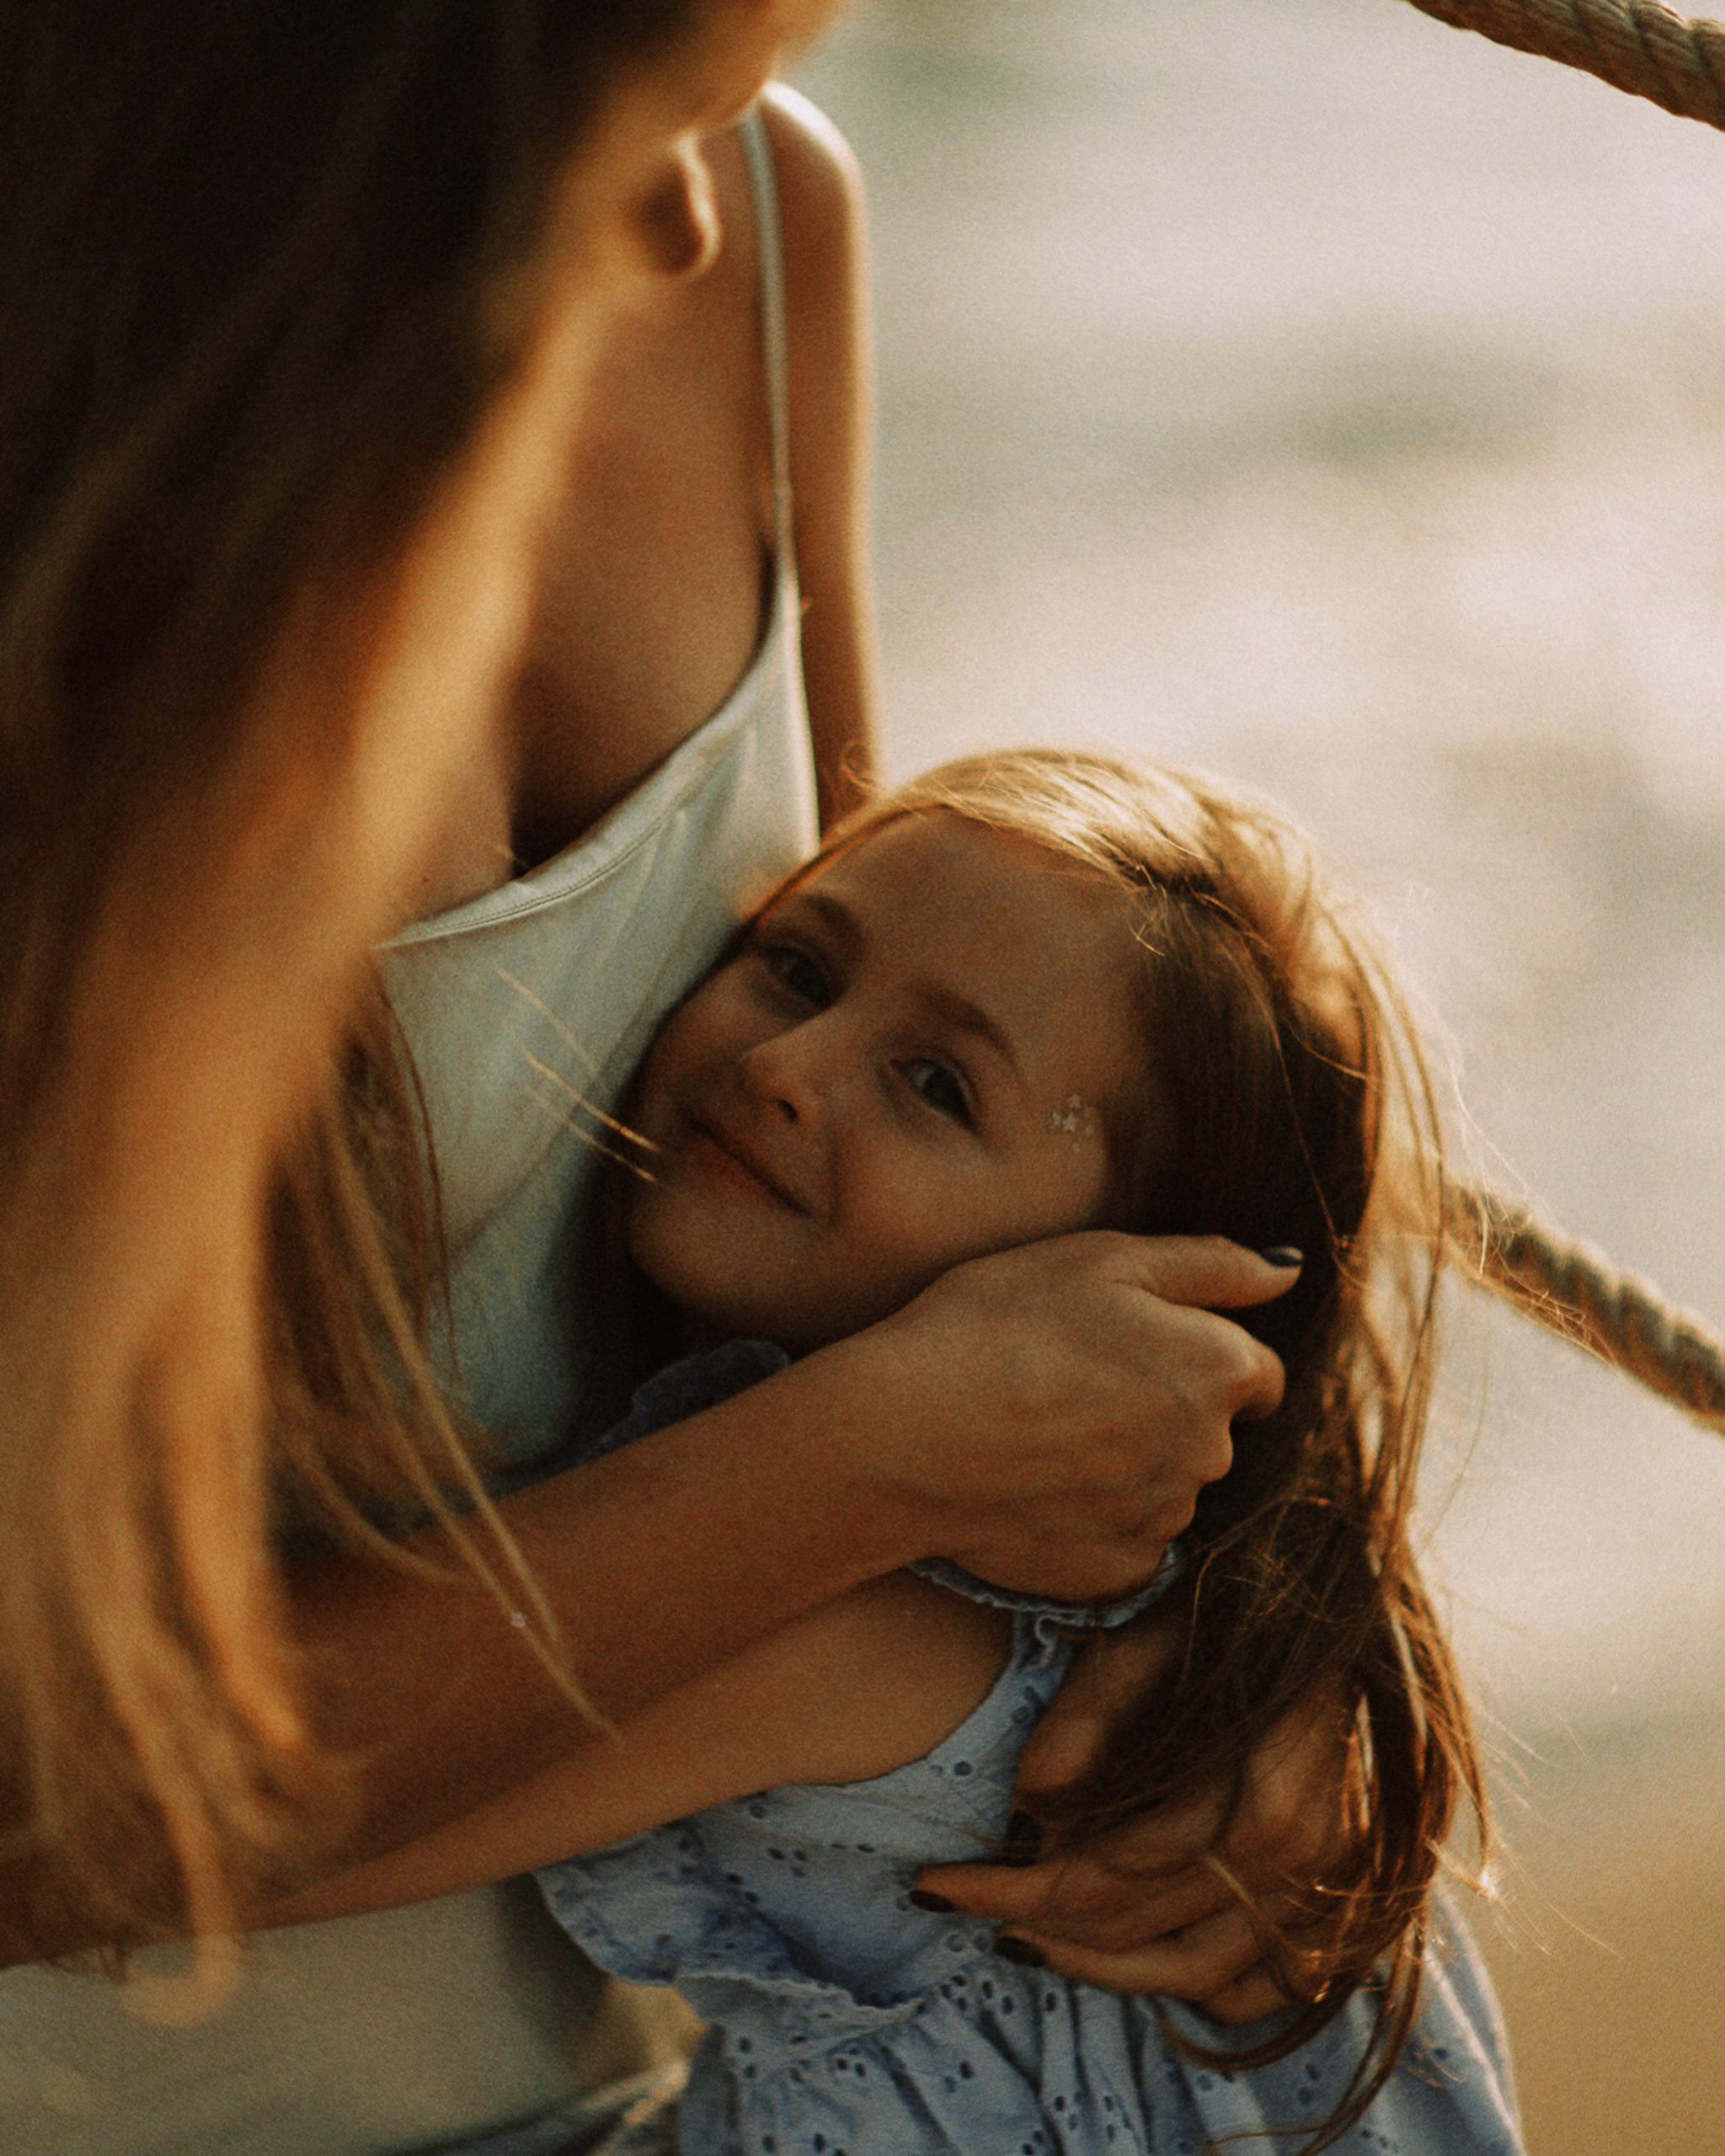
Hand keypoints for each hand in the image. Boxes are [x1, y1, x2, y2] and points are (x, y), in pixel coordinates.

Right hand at [834, 1232, 1290, 1601]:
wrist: (902, 1435)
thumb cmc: (993, 1325)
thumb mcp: (1098, 1260)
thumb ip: (1209, 1264)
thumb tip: (1289, 1269)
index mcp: (1216, 1368)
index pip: (1257, 1371)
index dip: (1199, 1351)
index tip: (1134, 1346)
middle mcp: (1209, 1453)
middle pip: (1212, 1431)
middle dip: (1164, 1408)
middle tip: (1072, 1381)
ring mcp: (1163, 1520)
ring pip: (1166, 1486)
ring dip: (1128, 1463)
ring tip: (1042, 1432)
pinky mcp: (1116, 1573)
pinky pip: (1126, 1541)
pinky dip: (1094, 1517)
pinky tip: (1035, 1485)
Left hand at [913, 1615, 1359, 2021]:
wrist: (1318, 1618)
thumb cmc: (1223, 1620)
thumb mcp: (1145, 1639)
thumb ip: (1088, 1718)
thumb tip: (1028, 1815)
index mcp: (1264, 1791)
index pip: (1117, 1870)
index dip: (1015, 1885)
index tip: (936, 1880)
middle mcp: (1308, 1860)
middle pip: (1143, 1924)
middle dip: (1037, 1917)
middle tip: (962, 1899)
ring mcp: (1329, 1895)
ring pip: (1191, 1974)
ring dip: (1093, 1962)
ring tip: (1017, 1932)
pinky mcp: (1335, 1911)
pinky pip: (1253, 1989)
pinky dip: (1180, 1983)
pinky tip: (1116, 1952)